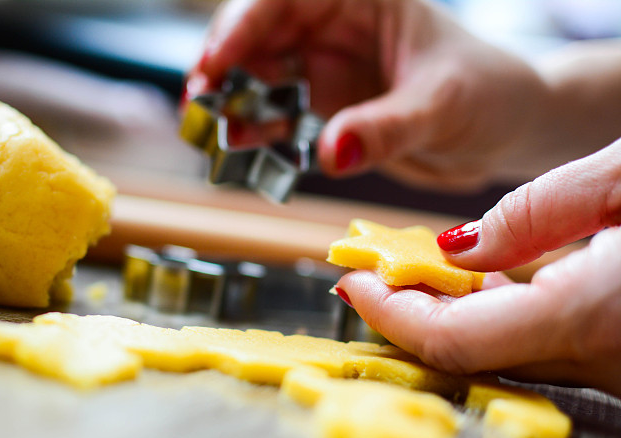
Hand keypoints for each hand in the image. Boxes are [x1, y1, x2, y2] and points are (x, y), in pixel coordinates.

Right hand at [186, 0, 547, 190]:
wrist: (506, 133)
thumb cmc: (490, 93)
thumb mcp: (442, 105)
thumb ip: (385, 128)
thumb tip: (330, 151)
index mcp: (361, 0)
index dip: (242, 25)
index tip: (216, 64)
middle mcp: (333, 30)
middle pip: (258, 39)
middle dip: (224, 70)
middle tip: (201, 109)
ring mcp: (325, 72)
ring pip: (259, 81)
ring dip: (234, 107)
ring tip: (215, 136)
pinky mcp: (324, 112)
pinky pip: (278, 121)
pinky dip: (258, 137)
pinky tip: (245, 152)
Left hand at [335, 139, 620, 396]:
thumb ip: (540, 212)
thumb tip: (460, 245)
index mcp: (587, 316)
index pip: (451, 338)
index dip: (389, 313)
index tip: (352, 281)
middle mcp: (596, 359)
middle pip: (468, 349)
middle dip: (407, 309)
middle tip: (371, 269)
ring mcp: (612, 368)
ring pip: (503, 351)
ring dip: (449, 311)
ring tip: (412, 267)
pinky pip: (541, 346)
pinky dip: (497, 315)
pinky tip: (481, 280)